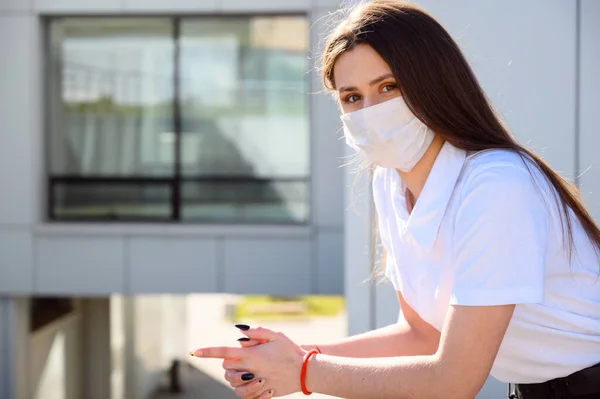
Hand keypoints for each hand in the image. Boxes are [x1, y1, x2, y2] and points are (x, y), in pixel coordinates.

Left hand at [191, 326, 305, 397]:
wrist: (307, 370)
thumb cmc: (291, 350)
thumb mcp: (276, 335)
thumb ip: (256, 332)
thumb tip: (239, 330)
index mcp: (252, 354)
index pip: (224, 352)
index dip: (208, 351)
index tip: (194, 351)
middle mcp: (252, 369)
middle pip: (227, 369)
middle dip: (228, 364)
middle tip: (239, 359)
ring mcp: (257, 382)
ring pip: (234, 385)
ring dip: (236, 379)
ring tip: (247, 373)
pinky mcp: (263, 393)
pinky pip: (246, 396)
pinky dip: (246, 390)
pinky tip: (254, 383)